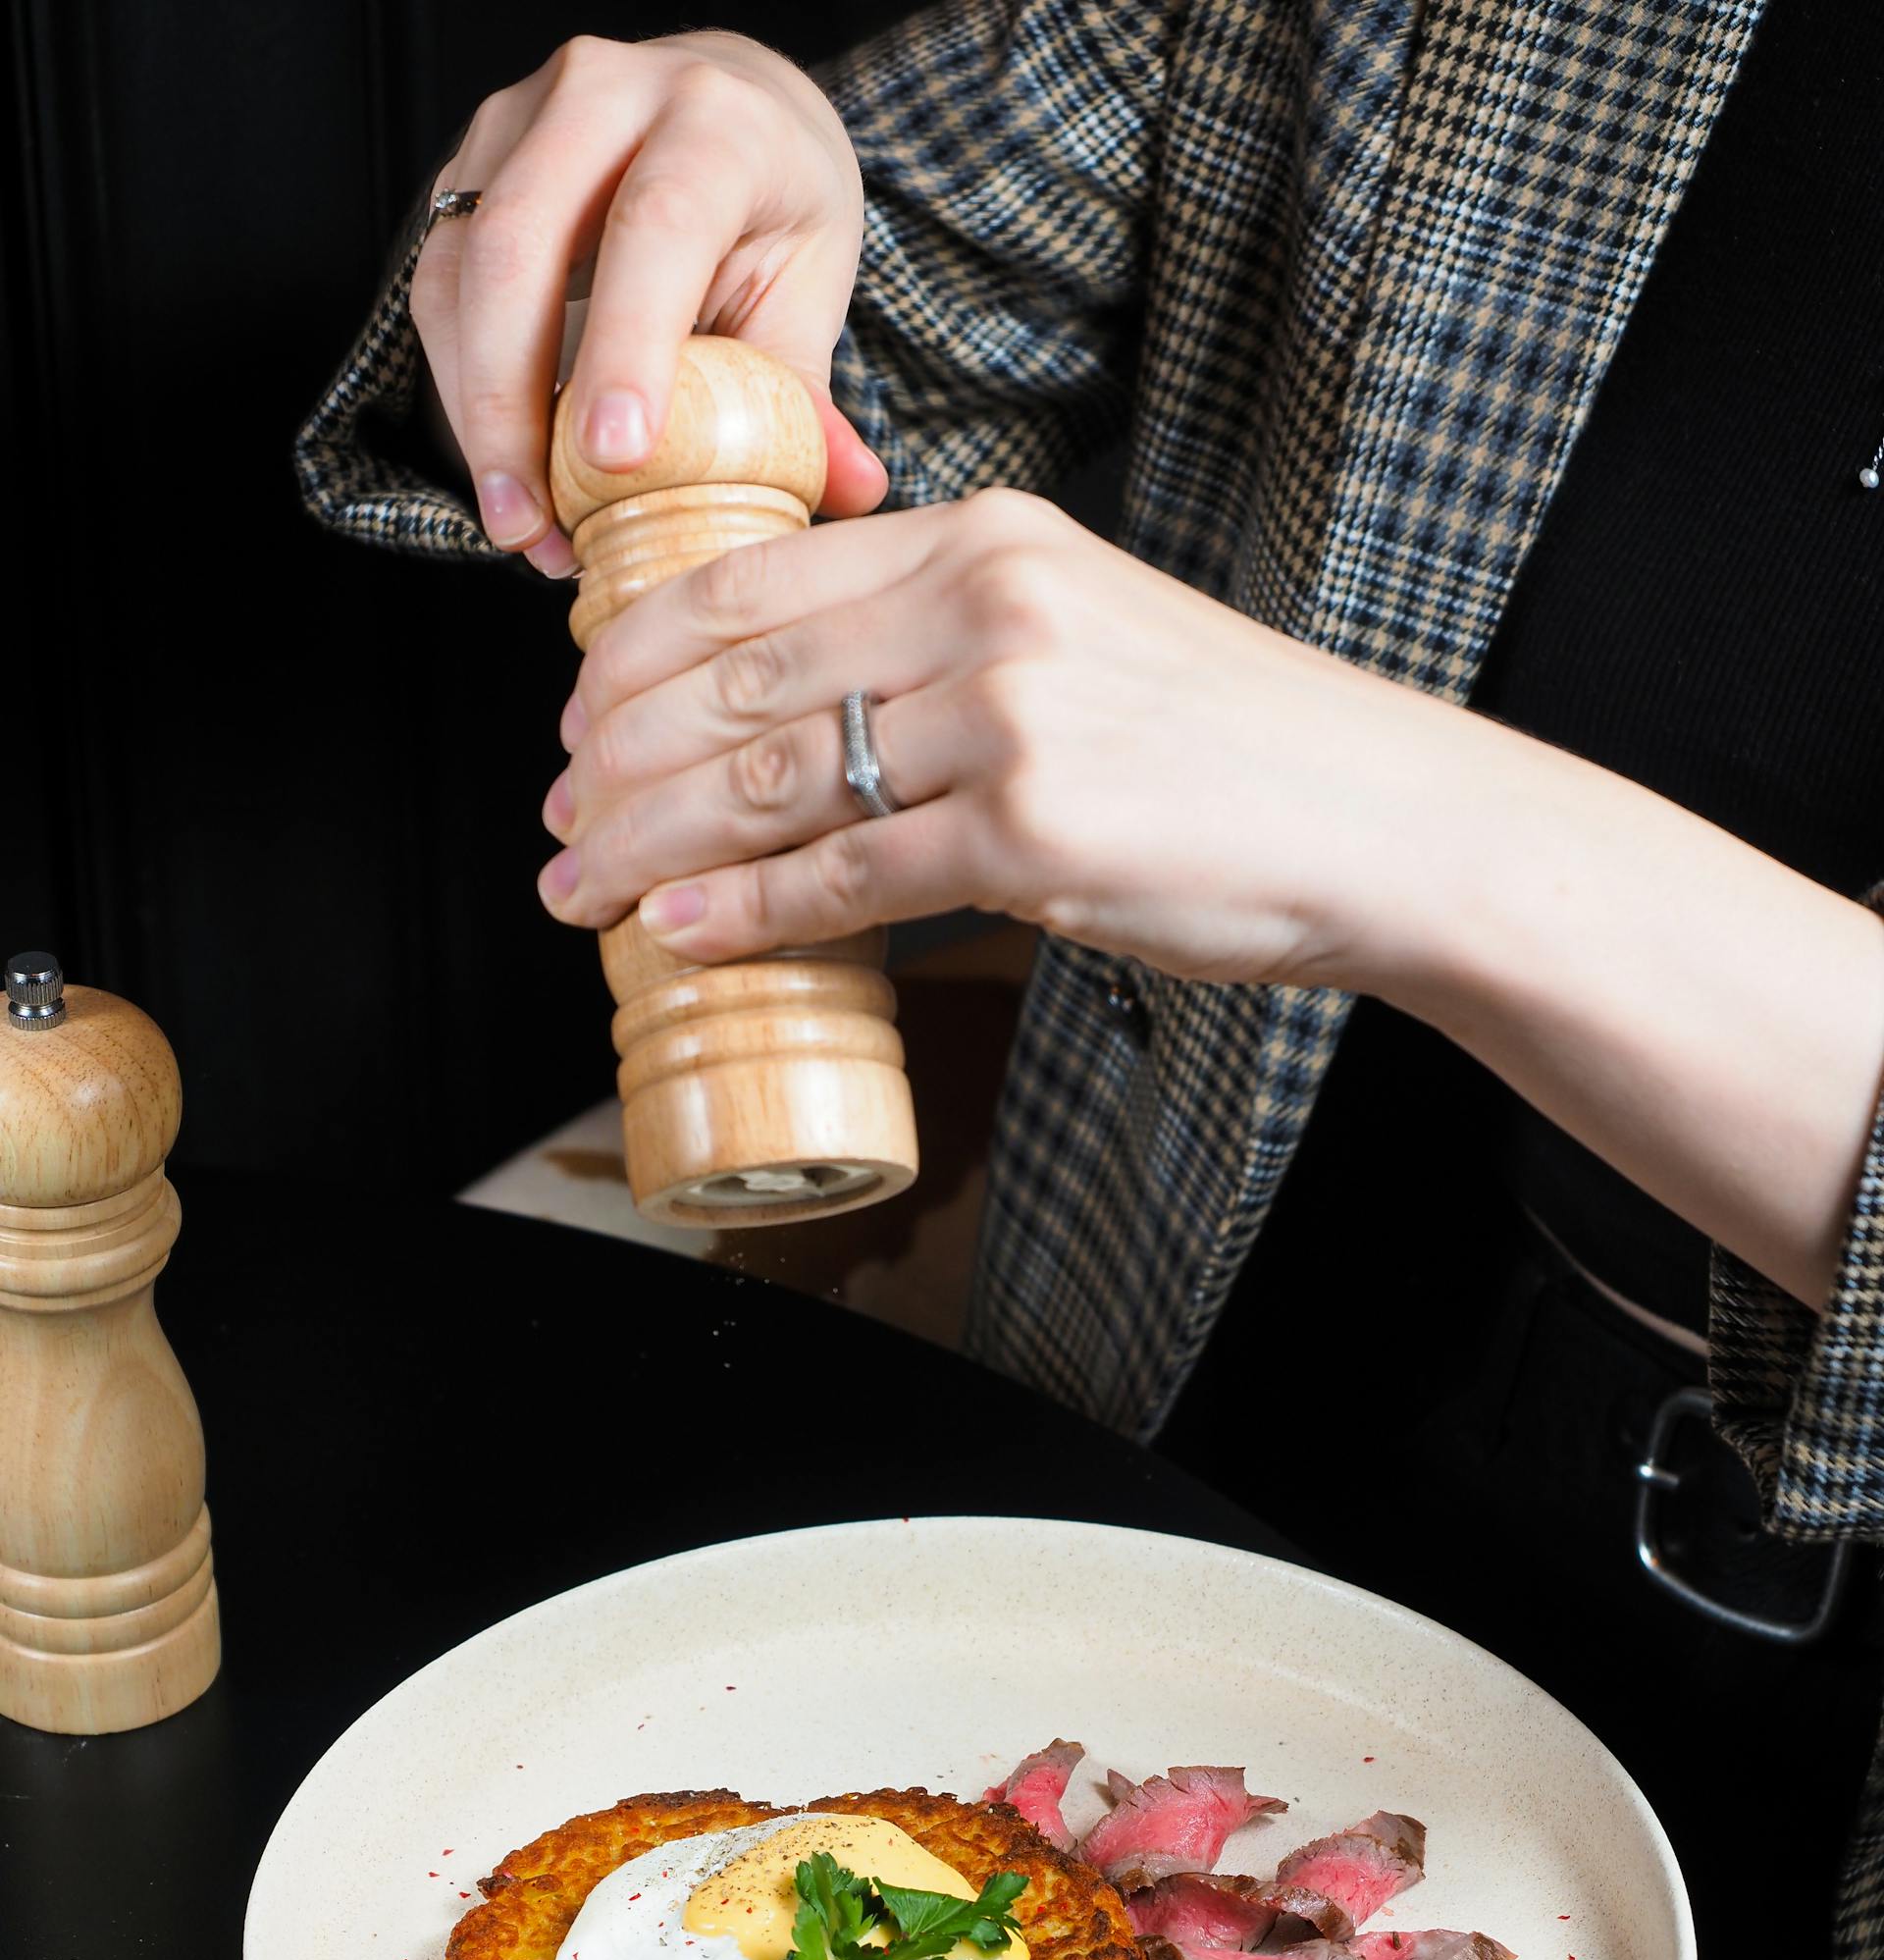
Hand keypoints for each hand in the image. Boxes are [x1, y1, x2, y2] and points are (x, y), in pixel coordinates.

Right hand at [410, 32, 886, 574]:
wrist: (731, 114)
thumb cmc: (772, 212)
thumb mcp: (809, 288)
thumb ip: (810, 393)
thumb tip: (849, 490)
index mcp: (714, 121)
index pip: (658, 223)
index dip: (627, 342)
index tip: (613, 456)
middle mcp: (604, 94)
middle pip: (521, 243)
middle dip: (513, 402)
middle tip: (536, 527)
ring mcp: (521, 122)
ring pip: (459, 269)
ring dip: (476, 413)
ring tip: (521, 524)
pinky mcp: (470, 168)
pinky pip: (437, 288)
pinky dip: (462, 391)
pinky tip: (506, 472)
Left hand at [536, 487, 1470, 993]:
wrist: (1379, 818)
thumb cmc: (1228, 744)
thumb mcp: (1080, 633)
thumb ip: (945, 640)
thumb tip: (797, 715)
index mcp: (987, 536)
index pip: (752, 579)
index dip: (632, 656)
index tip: (575, 717)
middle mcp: (987, 604)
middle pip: (736, 680)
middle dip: (614, 760)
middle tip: (555, 819)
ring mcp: (1011, 716)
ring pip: (771, 779)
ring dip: (650, 842)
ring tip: (581, 887)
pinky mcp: (1034, 835)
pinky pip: (846, 877)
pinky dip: (748, 911)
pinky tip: (679, 931)